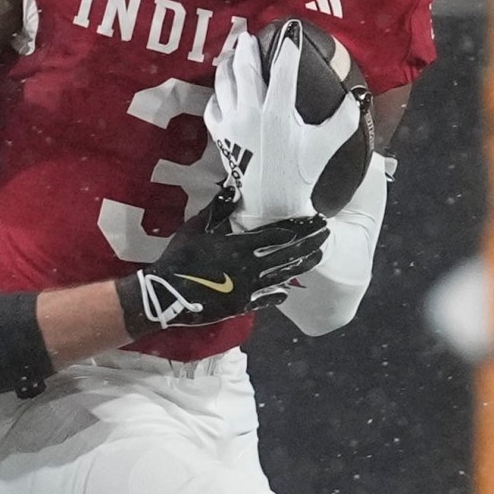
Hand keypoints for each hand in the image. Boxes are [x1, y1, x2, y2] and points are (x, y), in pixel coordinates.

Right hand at [123, 215, 328, 331]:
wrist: (167, 293)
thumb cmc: (179, 257)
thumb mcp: (196, 227)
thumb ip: (217, 209)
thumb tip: (232, 189)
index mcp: (241, 245)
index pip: (278, 234)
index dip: (299, 226)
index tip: (316, 219)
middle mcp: (251, 266)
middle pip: (289, 253)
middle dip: (310, 242)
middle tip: (326, 233)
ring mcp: (249, 288)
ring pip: (283, 274)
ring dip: (303, 264)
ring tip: (319, 256)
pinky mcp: (241, 305)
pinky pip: (266, 299)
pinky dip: (278, 294)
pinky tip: (288, 291)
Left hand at [203, 30, 361, 228]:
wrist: (269, 203)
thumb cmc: (300, 173)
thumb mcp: (326, 146)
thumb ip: (344, 119)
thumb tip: (358, 95)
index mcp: (277, 113)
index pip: (282, 70)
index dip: (288, 48)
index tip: (291, 31)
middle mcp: (249, 114)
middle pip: (243, 70)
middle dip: (245, 49)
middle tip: (247, 36)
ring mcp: (230, 124)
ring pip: (223, 83)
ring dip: (227, 65)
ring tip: (231, 52)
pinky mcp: (219, 135)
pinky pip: (213, 105)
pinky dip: (218, 93)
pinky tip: (223, 88)